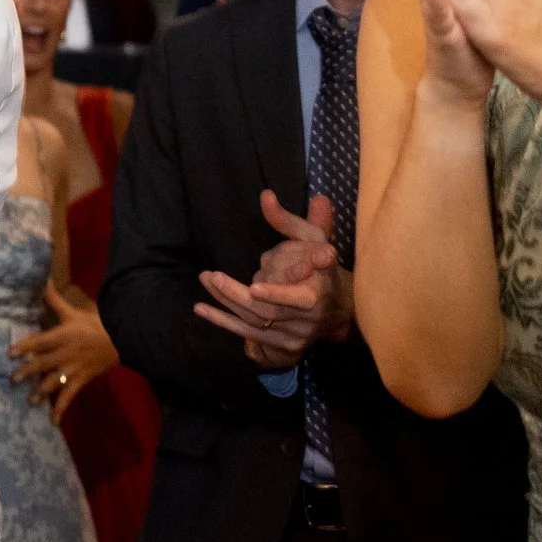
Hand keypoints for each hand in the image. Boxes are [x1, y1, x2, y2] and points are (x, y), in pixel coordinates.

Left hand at [10, 284, 119, 421]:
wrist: (121, 338)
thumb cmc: (95, 324)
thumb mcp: (74, 311)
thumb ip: (55, 300)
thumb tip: (44, 280)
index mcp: (62, 335)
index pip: (39, 342)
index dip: (24, 347)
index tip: (10, 353)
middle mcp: (65, 353)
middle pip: (42, 364)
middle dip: (26, 372)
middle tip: (13, 379)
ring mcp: (73, 369)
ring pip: (53, 382)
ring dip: (40, 392)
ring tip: (29, 401)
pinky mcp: (82, 380)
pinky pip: (70, 396)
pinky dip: (61, 409)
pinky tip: (52, 420)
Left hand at [194, 191, 351, 369]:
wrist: (340, 309)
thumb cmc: (321, 265)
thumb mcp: (311, 239)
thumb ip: (288, 220)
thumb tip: (266, 195)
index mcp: (320, 290)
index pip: (301, 297)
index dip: (278, 294)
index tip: (255, 286)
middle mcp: (310, 317)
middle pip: (269, 311)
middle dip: (237, 294)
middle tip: (213, 276)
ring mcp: (297, 334)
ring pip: (256, 322)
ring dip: (226, 303)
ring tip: (206, 280)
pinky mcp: (285, 346)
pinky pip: (250, 335)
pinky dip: (224, 322)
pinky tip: (201, 309)